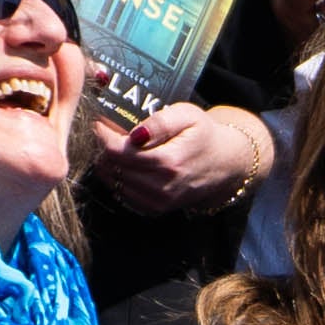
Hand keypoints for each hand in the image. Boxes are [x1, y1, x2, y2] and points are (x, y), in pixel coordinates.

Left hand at [94, 98, 270, 213]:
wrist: (224, 164)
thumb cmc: (203, 134)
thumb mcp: (187, 115)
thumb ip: (160, 122)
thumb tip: (134, 134)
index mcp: (168, 161)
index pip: (117, 152)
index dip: (103, 136)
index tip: (100, 123)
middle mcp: (161, 186)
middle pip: (112, 168)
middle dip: (103, 149)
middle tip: (105, 133)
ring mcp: (158, 201)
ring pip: (114, 183)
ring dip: (108, 165)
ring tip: (115, 147)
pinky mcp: (156, 209)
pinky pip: (123, 195)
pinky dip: (118, 179)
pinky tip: (125, 165)